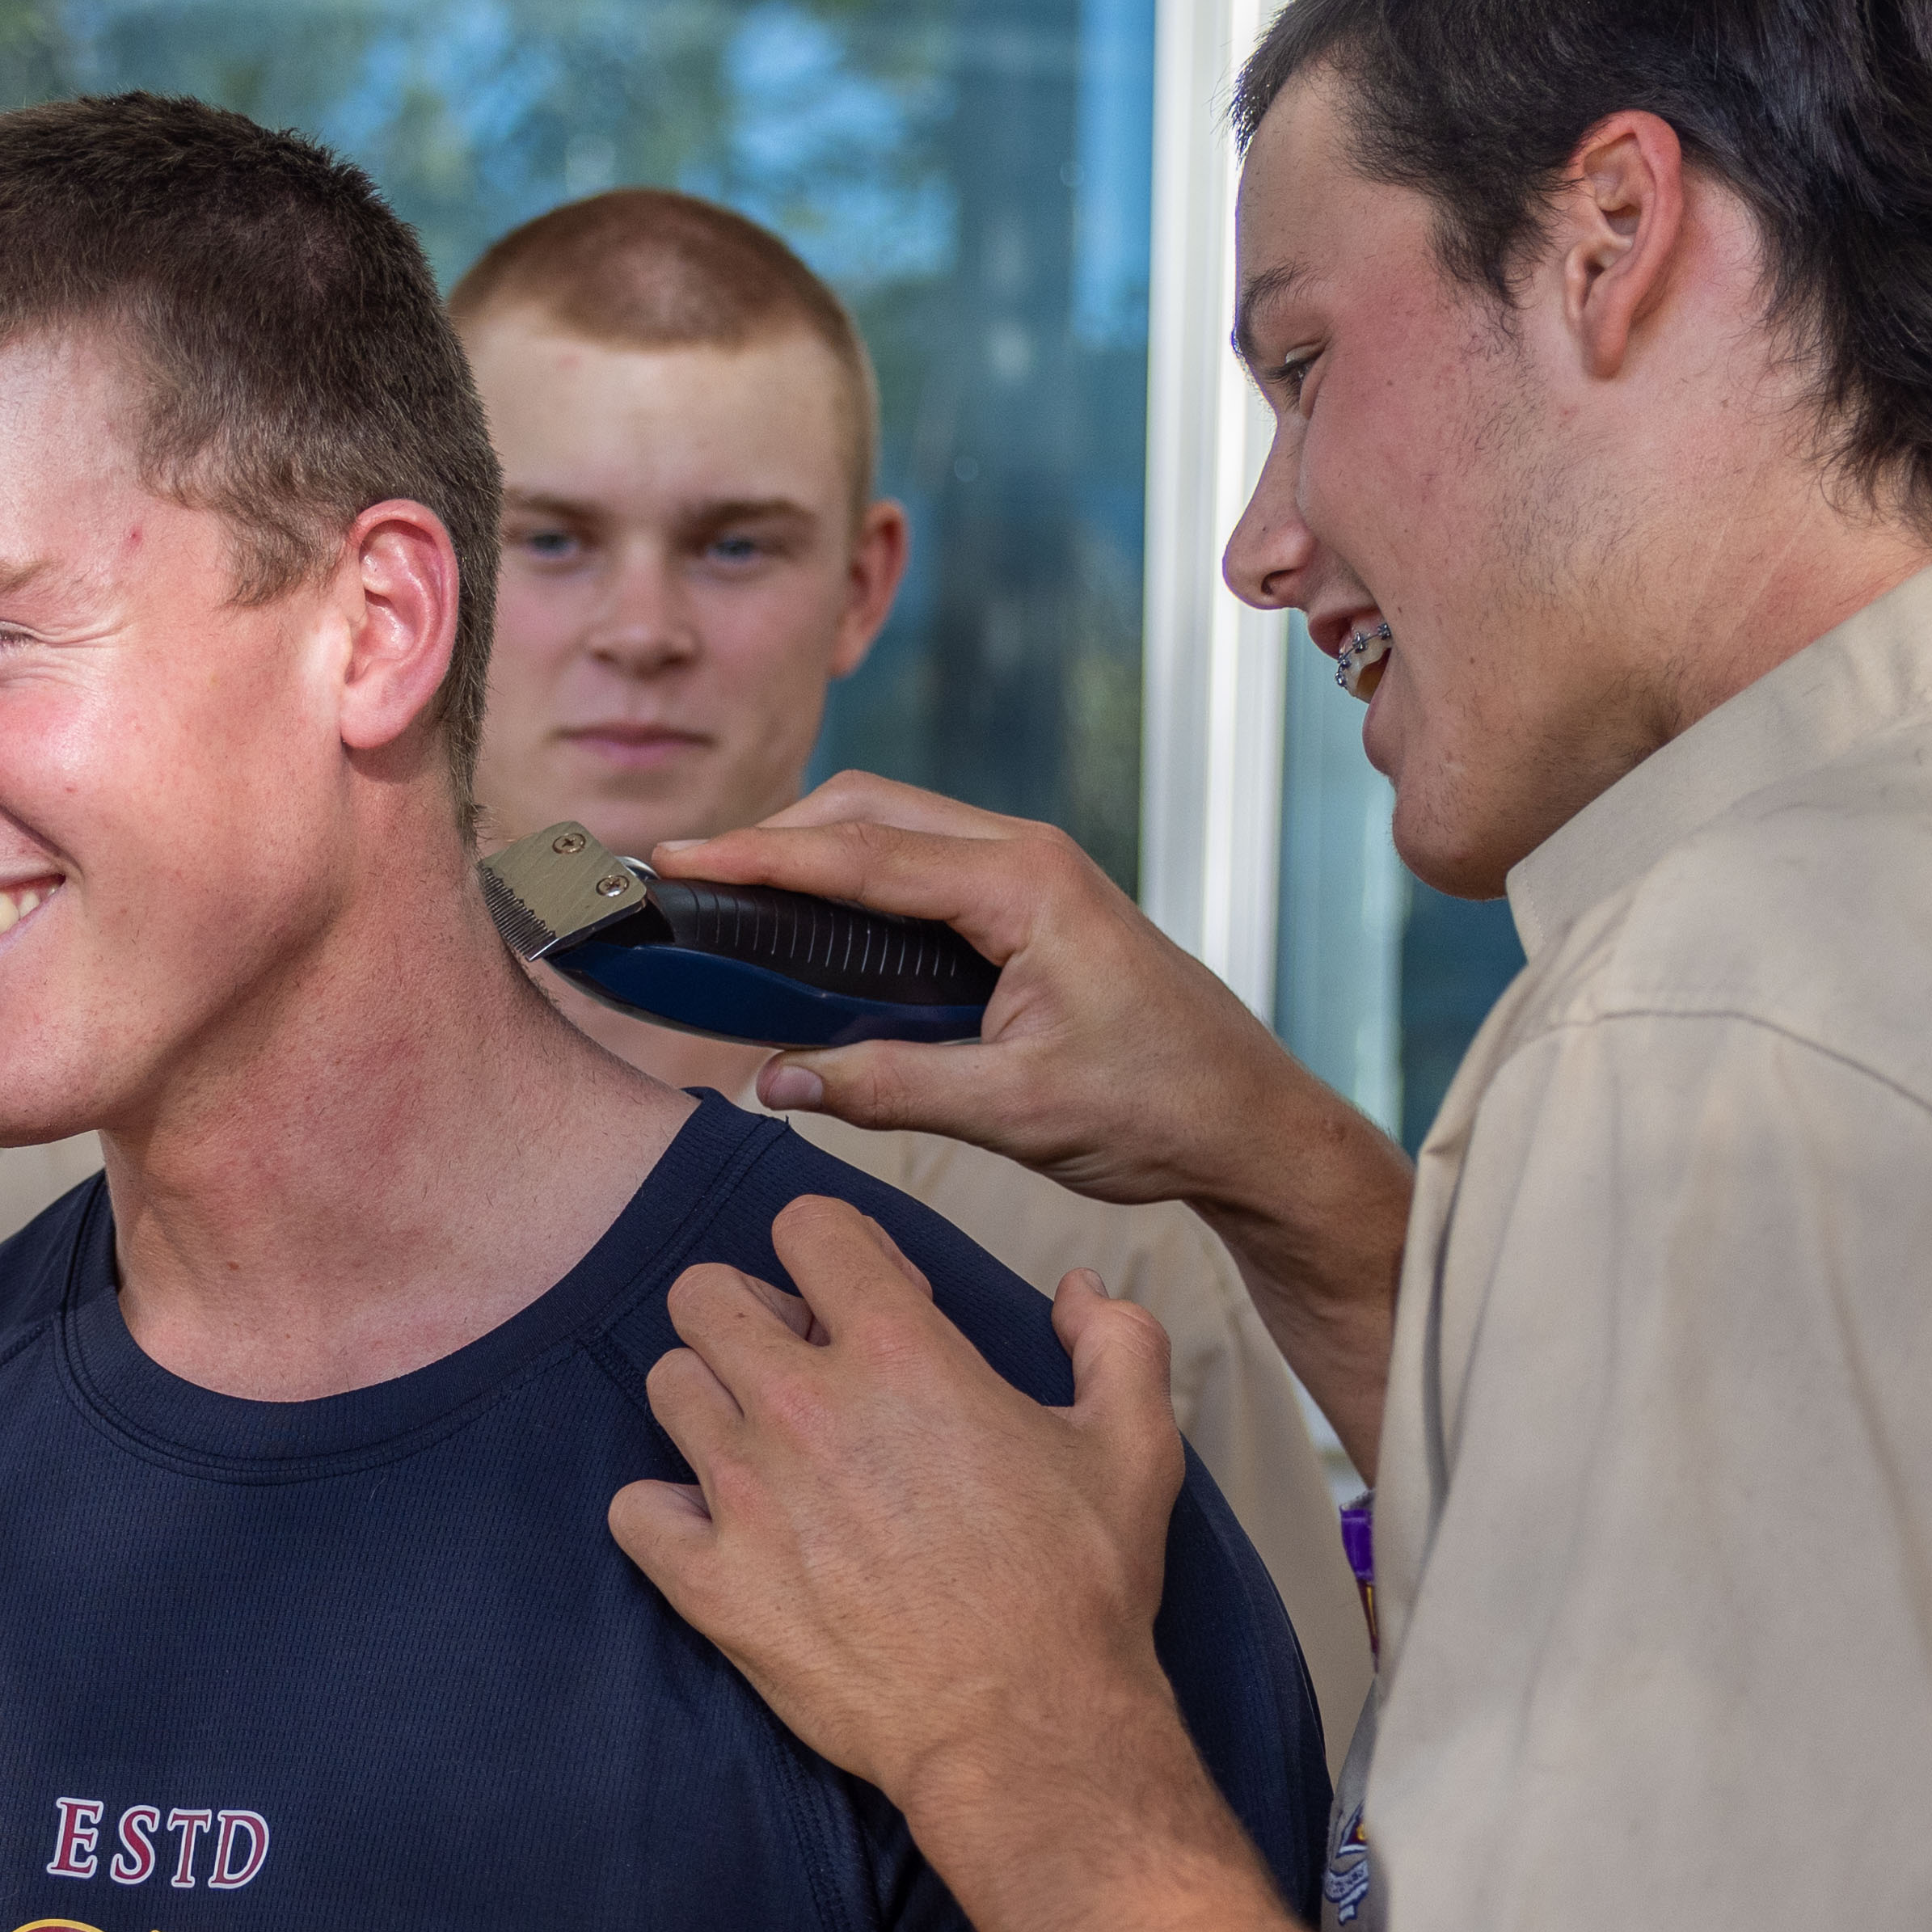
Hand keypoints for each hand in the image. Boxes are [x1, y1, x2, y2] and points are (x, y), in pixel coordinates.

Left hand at [611, 1195, 1186, 1821]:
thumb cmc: (1080, 1590)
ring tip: (761, 1451)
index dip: (831, 1252)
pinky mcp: (713, 1583)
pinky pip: (632, 1510)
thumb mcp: (1135, 1446)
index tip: (859, 1305)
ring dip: (708, 1405)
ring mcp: (748, 1495)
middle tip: (794, 1370)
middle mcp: (807, 1407)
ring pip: (666, 1387)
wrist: (1028, 1729)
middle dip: (748, 1317)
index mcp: (904, 1352)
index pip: (805, 1226)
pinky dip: (663, 1515)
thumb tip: (1080, 1289)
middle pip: (702, 1295)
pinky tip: (717, 1532)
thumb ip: (1115, 1340)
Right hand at [660, 775, 1415, 1471]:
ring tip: (733, 894)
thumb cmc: (1162, 1109)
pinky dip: (856, 878)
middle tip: (690, 877)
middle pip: (869, 809)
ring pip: (894, 827)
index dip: (758, 856)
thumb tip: (778, 1079)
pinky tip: (814, 922)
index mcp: (1024, 884)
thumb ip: (889, 1088)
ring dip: (813, 851)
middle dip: (773, 834)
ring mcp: (1033, 872)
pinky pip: (923, 865)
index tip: (679, 859)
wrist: (1251, 1122)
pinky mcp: (1032, 904)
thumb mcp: (1014, 1111)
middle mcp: (1028, 856)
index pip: (861, 852)